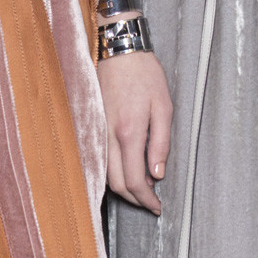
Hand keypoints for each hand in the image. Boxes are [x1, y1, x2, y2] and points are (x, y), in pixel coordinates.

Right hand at [100, 48, 172, 212]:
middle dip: (134, 199)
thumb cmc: (144, 74)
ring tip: (143, 187)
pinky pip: (100, 160)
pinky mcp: (93, 127)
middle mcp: (108, 136)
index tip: (157, 206)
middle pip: (117, 184)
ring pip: (106, 174)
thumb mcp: (163, 107)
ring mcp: (97, 132)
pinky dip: (113, 173)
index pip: (135, 181)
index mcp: (129, 133)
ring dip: (123, 188)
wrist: (118, 51)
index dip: (146, 199)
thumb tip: (158, 174)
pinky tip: (126, 170)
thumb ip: (161, 143)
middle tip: (151, 202)